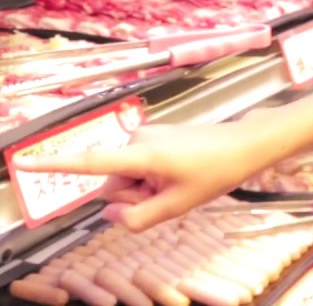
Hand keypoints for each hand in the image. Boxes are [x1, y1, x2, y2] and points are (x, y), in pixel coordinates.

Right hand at [12, 120, 275, 231]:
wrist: (246, 144)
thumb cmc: (216, 171)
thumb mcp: (178, 205)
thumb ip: (137, 217)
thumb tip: (110, 214)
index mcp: (140, 154)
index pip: (90, 163)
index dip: (55, 165)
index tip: (24, 162)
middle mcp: (137, 139)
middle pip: (114, 182)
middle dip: (134, 196)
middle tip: (170, 194)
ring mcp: (147, 136)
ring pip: (128, 176)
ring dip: (147, 187)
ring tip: (179, 182)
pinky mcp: (155, 136)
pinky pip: (141, 166)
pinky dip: (154, 177)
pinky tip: (181, 175)